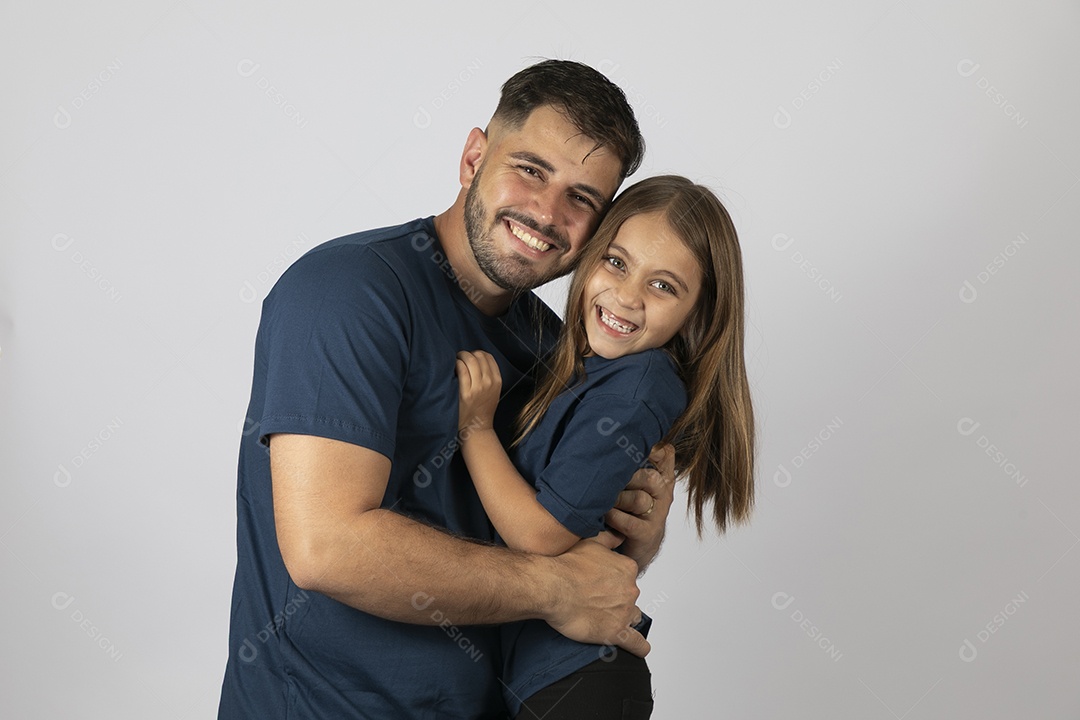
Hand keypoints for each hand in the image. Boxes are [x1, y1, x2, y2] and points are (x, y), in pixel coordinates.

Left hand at [455, 350, 500, 432]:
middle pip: (478, 356)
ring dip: (460, 357)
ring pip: (470, 360)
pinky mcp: (466, 393)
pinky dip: (455, 365)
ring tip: (454, 362)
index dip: (477, 354)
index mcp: (497, 381)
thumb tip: (476, 359)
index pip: (488, 357)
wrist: (477, 428)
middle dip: (467, 354)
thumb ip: (489, 376)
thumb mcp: (493, 391)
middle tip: (459, 359)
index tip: (469, 358)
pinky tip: (452, 370)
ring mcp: (478, 388)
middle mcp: (489, 382)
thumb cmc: (483, 409)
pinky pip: (461, 370)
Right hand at [543, 535, 649, 656]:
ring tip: (607, 620)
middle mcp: (631, 590)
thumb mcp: (591, 542)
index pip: (628, 577)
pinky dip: (638, 646)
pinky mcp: (616, 632)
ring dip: (624, 618)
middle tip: (596, 600)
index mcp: (627, 569)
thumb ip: (609, 538)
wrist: (553, 587)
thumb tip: (618, 535)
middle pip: (630, 597)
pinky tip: (637, 648)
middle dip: (617, 599)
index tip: (602, 585)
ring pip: (633, 617)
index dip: (615, 581)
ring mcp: (625, 612)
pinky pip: (636, 643)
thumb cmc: (567, 565)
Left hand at [605, 442, 674, 573]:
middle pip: (649, 477)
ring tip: (600, 497)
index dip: (650, 447)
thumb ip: (627, 458)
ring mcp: (656, 514)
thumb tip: (604, 427)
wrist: (637, 544)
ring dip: (616, 498)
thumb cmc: (629, 503)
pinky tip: (603, 514)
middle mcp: (663, 493)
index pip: (665, 454)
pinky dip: (613, 517)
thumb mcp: (632, 478)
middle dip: (625, 476)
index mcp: (661, 474)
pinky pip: (629, 522)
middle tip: (604, 474)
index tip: (627, 442)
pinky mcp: (647, 533)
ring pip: (638, 500)